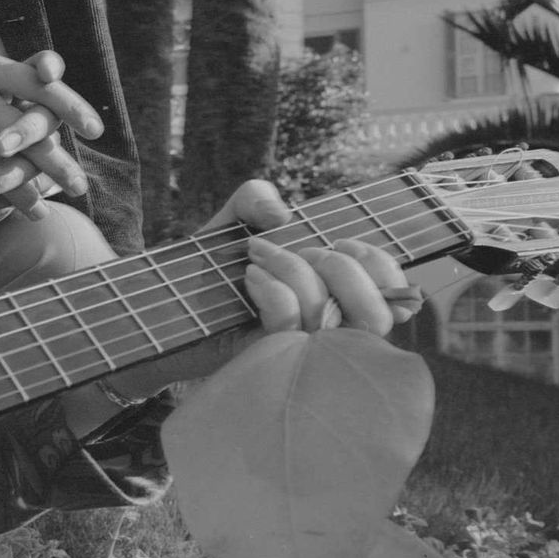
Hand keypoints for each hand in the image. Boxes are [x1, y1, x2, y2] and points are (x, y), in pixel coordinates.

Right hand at [0, 50, 103, 224]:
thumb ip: (10, 78)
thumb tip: (55, 79)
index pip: (38, 84)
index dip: (69, 106)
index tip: (95, 129)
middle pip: (24, 132)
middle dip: (54, 163)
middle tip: (79, 186)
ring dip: (22, 192)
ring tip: (42, 211)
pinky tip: (2, 213)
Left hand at [90, 179, 417, 396]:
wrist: (161, 303)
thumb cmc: (207, 266)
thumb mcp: (233, 219)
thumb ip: (257, 197)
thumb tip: (281, 214)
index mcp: (336, 298)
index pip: (397, 298)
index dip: (384, 269)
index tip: (343, 243)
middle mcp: (325, 330)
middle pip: (378, 316)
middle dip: (348, 271)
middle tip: (306, 250)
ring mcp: (298, 351)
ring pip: (337, 322)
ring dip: (303, 274)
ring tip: (260, 256)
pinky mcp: (267, 360)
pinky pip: (290, 326)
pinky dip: (275, 290)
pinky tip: (249, 276)